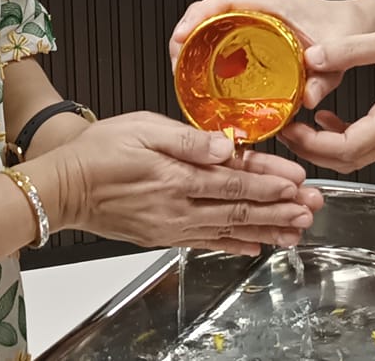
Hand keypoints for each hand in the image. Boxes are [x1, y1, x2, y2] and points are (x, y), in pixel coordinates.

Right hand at [37, 112, 325, 255]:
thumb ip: (187, 139)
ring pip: (230, 228)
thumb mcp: (142, 128)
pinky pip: (207, 242)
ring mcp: (172, 226)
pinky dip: (234, 244)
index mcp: (177, 177)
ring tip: (296, 231)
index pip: (235, 181)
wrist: (62, 187)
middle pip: (240, 208)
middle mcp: (178, 208)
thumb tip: (226, 145)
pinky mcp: (163, 235)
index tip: (299, 181)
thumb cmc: (98, 151)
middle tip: (311, 208)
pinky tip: (254, 246)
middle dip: (280, 208)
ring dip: (266, 229)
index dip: (271, 181)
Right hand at [171, 0, 374, 109]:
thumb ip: (324, 79)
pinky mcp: (261, 29)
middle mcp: (262, 7)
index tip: (181, 35)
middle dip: (186, 32)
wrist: (359, 21)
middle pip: (210, 11)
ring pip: (215, 21)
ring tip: (182, 67)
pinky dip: (210, 45)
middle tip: (174, 60)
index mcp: (273, 4)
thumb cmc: (346, 30)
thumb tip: (307, 100)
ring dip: (195, 39)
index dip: (198, 16)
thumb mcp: (336, 57)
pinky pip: (226, 31)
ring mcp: (259, 16)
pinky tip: (205, 70)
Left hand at [276, 10, 374, 173]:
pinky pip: (366, 140)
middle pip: (349, 159)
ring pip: (357, 153)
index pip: (348, 148)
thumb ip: (349, 50)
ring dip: (325, 146)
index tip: (291, 129)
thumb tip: (312, 57)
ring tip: (299, 127)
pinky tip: (327, 116)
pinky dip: (341, 135)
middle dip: (313, 151)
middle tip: (286, 132)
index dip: (314, 145)